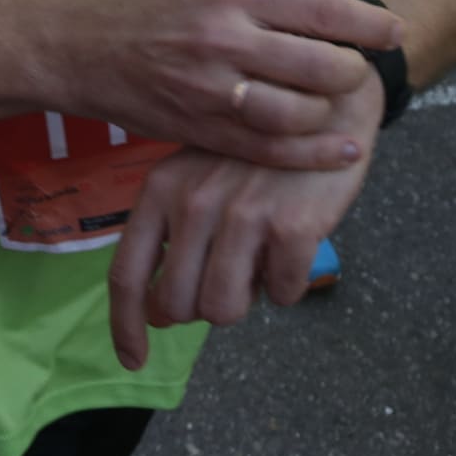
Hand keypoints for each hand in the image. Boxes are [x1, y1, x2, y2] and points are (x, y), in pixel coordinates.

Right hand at [43, 0, 401, 169]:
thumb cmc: (142, 8)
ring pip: (297, 111)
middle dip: (352, 72)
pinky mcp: (198, 129)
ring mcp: (211, 88)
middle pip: (318, 64)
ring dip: (329, 113)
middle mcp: (224, 38)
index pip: (319, 10)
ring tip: (338, 106)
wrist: (74, 47)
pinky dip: (309, 153)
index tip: (393, 31)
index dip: (367, 25)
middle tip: (358, 72)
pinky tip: (337, 149)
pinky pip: (267, 149)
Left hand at [107, 70, 383, 371]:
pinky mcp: (291, 223)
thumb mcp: (201, 172)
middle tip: (233, 277)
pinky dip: (290, 285)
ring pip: (224, 309)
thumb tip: (162, 311)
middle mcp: (194, 201)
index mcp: (162, 189)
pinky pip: (281, 293)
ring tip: (262, 262)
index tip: (133, 360)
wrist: (328, 95)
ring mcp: (242, 212)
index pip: (128, 275)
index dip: (126, 327)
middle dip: (204, 307)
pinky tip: (296, 249)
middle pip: (178, 304)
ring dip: (246, 300)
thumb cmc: (260, 145)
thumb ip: (176, 231)